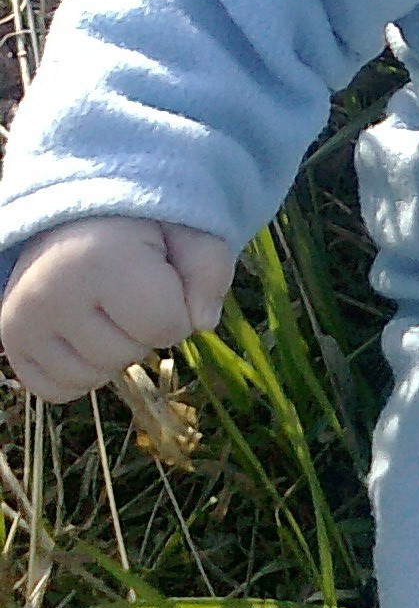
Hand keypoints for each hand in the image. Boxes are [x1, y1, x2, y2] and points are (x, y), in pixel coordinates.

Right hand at [0, 218, 234, 403]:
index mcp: (101, 261)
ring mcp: (21, 321)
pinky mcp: (9, 341)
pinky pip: (59, 391)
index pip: (167, 327)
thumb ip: (210, 270)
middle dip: (143, 329)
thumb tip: (202, 323)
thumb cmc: (142, 225)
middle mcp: (51, 293)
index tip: (164, 277)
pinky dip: (81, 371)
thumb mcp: (190, 230)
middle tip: (129, 285)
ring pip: (94, 379)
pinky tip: (83, 330)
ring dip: (112, 352)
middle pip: (129, 356)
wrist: (77, 216)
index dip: (179, 310)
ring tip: (105, 303)